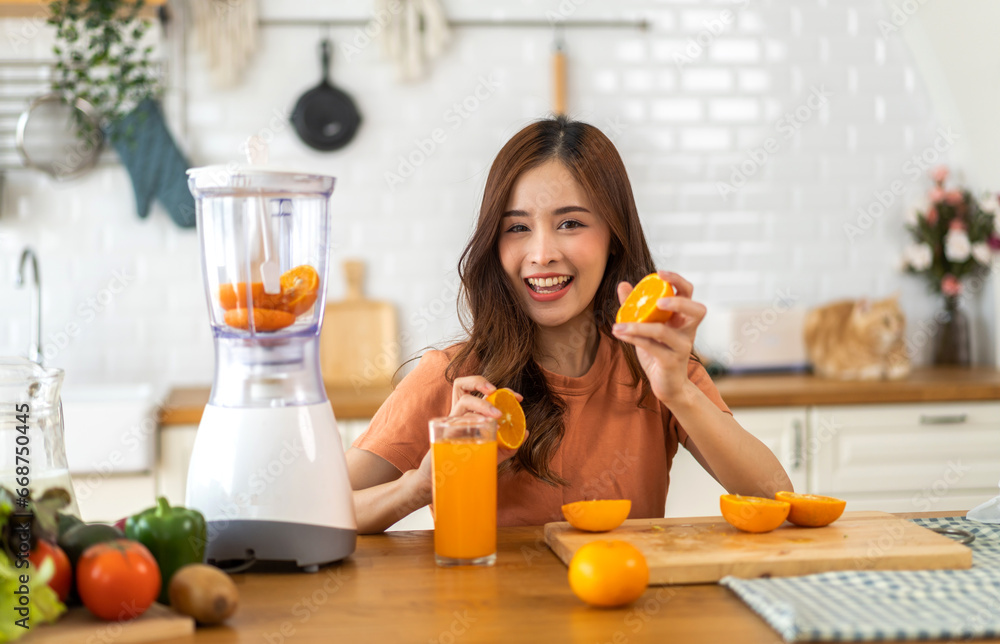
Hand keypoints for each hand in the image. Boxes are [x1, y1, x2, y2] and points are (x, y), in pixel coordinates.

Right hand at [448, 376, 526, 465]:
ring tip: (496, 416)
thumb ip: (511, 443)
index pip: (481, 390)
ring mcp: (452, 421)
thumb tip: (526, 432)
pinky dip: (472, 421)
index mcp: (471, 412)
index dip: (502, 389)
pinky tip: (483, 429)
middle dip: (479, 382)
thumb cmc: (474, 459)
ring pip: (463, 401)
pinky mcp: (446, 433)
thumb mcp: (497, 451)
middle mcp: (460, 412)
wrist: (452, 475)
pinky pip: (457, 421)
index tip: (519, 397)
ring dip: (481, 404)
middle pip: (461, 385)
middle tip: (495, 392)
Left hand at [612, 271, 706, 406]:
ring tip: (618, 325)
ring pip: (663, 331)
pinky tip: (619, 333)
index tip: (659, 273)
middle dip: (678, 302)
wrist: (667, 386)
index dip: (678, 280)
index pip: (688, 293)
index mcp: (683, 318)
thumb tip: (623, 284)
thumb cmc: (658, 353)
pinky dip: (633, 338)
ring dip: (637, 326)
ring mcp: (682, 346)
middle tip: (657, 301)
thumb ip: (636, 306)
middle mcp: (688, 330)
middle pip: (697, 310)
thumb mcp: (646, 328)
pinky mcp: (672, 361)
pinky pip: (652, 347)